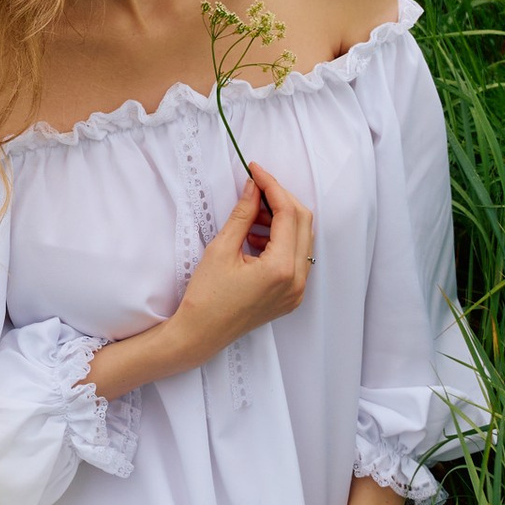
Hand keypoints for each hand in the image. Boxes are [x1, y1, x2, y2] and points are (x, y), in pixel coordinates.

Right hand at [169, 159, 315, 358]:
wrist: (201, 334)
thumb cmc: (206, 297)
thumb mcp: (222, 249)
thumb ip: (243, 214)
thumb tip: (253, 187)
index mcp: (281, 269)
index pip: (287, 213)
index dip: (272, 186)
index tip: (256, 170)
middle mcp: (297, 280)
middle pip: (303, 222)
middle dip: (280, 199)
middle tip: (256, 187)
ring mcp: (297, 290)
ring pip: (302, 239)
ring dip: (282, 219)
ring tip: (252, 214)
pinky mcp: (292, 296)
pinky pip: (296, 258)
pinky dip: (281, 240)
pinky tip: (256, 237)